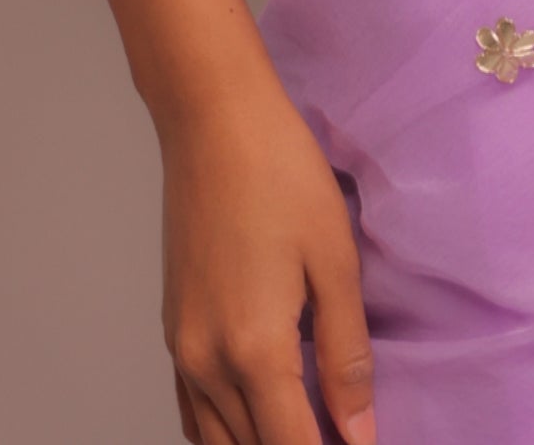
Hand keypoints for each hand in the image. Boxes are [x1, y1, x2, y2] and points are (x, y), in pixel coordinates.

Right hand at [161, 78, 374, 444]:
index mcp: (253, 350)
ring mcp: (182, 347)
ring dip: (261, 441)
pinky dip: (224, 430)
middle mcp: (207, 362)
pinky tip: (258, 415)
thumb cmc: (279, 173)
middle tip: (341, 429)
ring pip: (217, 440)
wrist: (211, 120)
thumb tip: (361, 432)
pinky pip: (193, 410)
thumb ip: (346, 354)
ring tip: (307, 422)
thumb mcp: (334, 260)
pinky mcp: (173, 328)